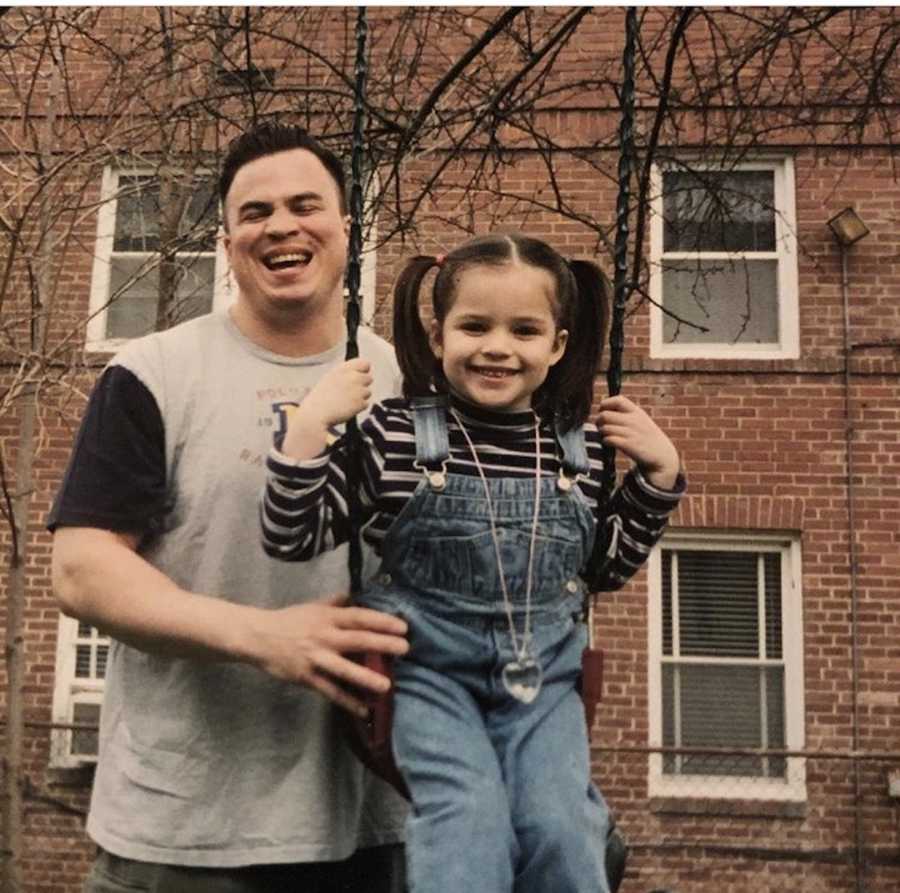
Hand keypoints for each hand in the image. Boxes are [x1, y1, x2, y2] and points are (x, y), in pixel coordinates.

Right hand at [245, 594, 408, 717]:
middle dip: (381, 644)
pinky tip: (363, 710)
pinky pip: (330, 691)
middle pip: (356, 640)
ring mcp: (315, 659)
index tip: (402, 626)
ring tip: (386, 685)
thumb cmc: (289, 620)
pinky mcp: (307, 678)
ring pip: (343, 670)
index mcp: (327, 618)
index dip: (381, 621)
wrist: (258, 637)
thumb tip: (358, 596)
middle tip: (405, 648)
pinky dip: (346, 701)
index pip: (359, 617)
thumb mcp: (314, 606)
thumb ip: (337, 603)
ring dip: (365, 677)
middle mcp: (324, 637)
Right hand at [298, 357, 372, 430]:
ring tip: (344, 402)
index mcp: (343, 369)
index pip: (365, 363)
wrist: (316, 414)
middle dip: (362, 386)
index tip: (359, 376)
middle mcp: (352, 377)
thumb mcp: (330, 379)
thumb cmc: (320, 398)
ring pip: (368, 392)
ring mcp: (358, 390)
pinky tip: (346, 409)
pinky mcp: (360, 403)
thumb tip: (361, 373)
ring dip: (360, 398)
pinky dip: (358, 408)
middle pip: (369, 378)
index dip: (363, 371)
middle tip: (349, 394)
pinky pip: (365, 404)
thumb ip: (346, 374)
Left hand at [596, 395, 680, 488]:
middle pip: (605, 415)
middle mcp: (634, 420)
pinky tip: (609, 443)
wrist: (662, 454)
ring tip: (606, 436)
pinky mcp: (629, 445)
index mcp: (636, 412)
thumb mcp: (641, 420)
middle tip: (601, 427)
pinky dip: (605, 441)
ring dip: (602, 433)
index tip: (603, 412)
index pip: (617, 400)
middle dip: (599, 421)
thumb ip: (625, 414)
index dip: (605, 404)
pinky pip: (609, 439)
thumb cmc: (646, 437)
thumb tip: (602, 411)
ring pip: (605, 428)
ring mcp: (631, 433)